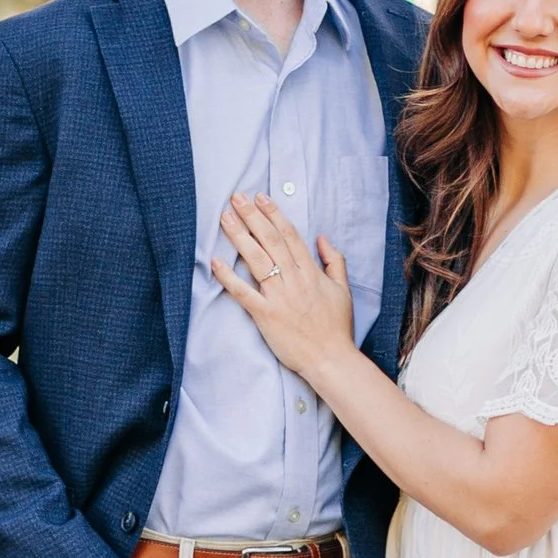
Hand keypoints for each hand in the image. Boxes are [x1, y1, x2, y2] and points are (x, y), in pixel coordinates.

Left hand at [211, 193, 357, 385]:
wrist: (331, 359)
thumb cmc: (337, 327)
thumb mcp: (343, 290)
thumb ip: (334, 261)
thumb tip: (322, 238)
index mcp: (311, 272)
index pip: (290, 235)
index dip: (273, 214)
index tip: (260, 198)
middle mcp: (294, 280)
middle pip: (270, 241)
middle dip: (252, 216)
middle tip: (236, 198)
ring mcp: (279, 297)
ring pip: (256, 260)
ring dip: (239, 236)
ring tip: (225, 217)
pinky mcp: (266, 315)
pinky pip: (243, 293)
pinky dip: (228, 277)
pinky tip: (215, 262)